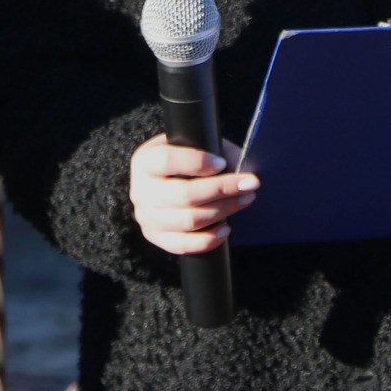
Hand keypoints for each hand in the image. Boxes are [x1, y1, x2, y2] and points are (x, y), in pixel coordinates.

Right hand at [129, 136, 256, 254]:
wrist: (165, 182)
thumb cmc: (185, 160)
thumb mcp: (193, 145)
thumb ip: (214, 150)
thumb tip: (241, 168)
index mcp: (145, 161)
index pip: (167, 160)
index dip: (196, 162)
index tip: (222, 163)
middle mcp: (141, 190)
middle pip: (184, 194)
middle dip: (222, 189)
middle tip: (249, 184)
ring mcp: (147, 217)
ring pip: (190, 220)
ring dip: (224, 211)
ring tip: (245, 200)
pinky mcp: (157, 238)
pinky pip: (184, 245)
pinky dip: (209, 239)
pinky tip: (226, 228)